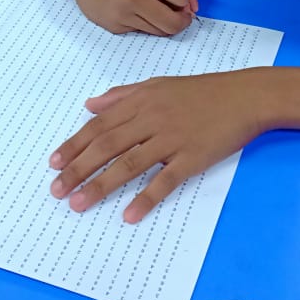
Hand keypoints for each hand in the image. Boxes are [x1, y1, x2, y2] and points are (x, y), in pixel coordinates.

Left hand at [49, 72, 262, 222]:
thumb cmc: (202, 91)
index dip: (74, 145)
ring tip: (79, 204)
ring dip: (101, 185)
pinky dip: (146, 198)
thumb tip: (90, 105)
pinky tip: (129, 215)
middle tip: (57, 190)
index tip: (54, 163)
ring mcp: (172, 139)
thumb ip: (122, 96)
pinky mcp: (193, 158)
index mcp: (140, 101)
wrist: (246, 96)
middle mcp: (151, 119)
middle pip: (106, 146)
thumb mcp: (158, 84)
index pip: (99, 126)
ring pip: (128, 164)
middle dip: (78, 169)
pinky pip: (165, 181)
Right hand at [57, 0, 199, 35]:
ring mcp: (121, 14)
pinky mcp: (113, 27)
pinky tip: (134, 11)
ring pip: (159, 31)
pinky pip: (141, 32)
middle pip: (173, 23)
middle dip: (182, 20)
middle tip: (179, 13)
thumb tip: (195, 2)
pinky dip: (144, 24)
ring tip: (156, 10)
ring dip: (164, 23)